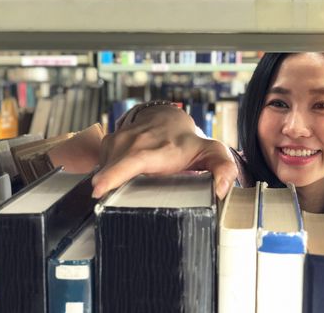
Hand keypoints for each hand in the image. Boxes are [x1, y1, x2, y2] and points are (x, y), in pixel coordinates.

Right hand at [92, 105, 237, 198]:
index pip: (134, 160)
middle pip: (112, 168)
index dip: (115, 175)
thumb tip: (222, 190)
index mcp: (160, 149)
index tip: (99, 189)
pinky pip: (102, 163)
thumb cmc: (187, 142)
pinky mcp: (108, 142)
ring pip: (105, 168)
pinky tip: (119, 179)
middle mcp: (136, 141)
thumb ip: (223, 168)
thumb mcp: (212, 152)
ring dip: (110, 182)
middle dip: (106, 187)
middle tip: (106, 205)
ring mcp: (119, 140)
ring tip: (125, 189)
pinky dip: (107, 174)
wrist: (167, 118)